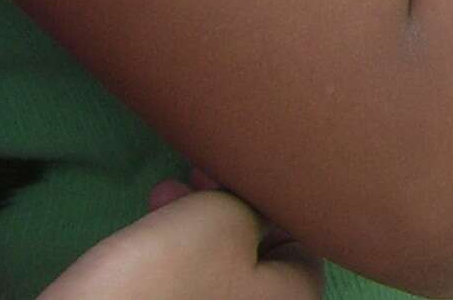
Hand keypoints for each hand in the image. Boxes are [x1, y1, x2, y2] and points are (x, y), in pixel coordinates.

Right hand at [44, 187, 319, 298]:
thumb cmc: (165, 278)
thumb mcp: (223, 219)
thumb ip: (259, 204)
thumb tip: (266, 208)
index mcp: (297, 299)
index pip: (304, 235)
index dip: (267, 192)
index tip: (232, 166)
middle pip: (261, 250)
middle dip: (226, 203)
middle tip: (195, 174)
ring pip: (222, 266)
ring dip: (196, 223)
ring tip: (162, 193)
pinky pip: (191, 289)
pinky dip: (176, 258)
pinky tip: (149, 227)